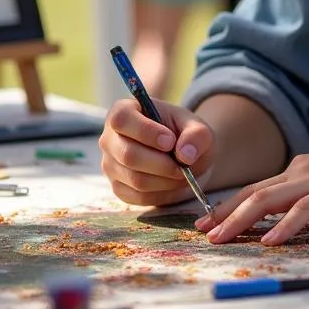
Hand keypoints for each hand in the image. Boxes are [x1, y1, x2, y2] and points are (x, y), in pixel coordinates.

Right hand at [100, 99, 215, 206]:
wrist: (185, 158)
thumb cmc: (186, 135)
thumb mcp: (198, 128)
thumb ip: (196, 135)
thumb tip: (185, 154)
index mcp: (123, 111)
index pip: (122, 120)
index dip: (146, 131)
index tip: (170, 141)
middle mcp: (109, 138)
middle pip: (128, 155)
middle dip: (163, 163)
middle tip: (184, 164)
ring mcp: (110, 165)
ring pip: (136, 179)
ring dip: (166, 180)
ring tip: (182, 172)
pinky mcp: (118, 188)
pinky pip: (139, 197)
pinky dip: (162, 193)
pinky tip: (172, 182)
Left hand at [196, 135, 308, 245]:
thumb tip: (296, 214)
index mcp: (301, 167)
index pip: (257, 187)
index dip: (229, 204)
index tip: (207, 220)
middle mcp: (302, 170)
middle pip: (253, 192)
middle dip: (223, 212)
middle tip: (201, 232)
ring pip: (268, 200)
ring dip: (240, 220)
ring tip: (221, 238)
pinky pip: (302, 211)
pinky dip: (283, 226)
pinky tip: (270, 241)